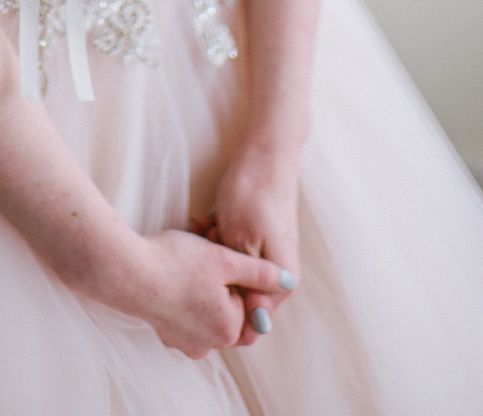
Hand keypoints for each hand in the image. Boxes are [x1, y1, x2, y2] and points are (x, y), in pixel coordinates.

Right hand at [102, 228, 288, 358]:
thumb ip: (260, 272)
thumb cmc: (176, 262)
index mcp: (228, 330)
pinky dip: (185, 295)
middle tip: (207, 253)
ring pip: (207, 309)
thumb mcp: (225, 259)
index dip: (238, 273)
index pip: (248, 300)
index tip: (222, 254)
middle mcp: (209, 344)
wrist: (125, 271)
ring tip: (188, 260)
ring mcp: (184, 341)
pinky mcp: (165, 332)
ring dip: (203, 286)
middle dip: (221, 279)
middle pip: (228, 307)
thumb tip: (289, 282)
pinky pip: (186, 313)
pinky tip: (173, 273)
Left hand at [194, 144, 300, 344]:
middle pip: (236, 292)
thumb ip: (248, 287)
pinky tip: (205, 221)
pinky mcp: (255, 238)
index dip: (223, 308)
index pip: (251, 321)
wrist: (265, 153)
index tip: (204, 284)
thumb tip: (257, 328)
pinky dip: (216, 238)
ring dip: (211, 253)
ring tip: (203, 228)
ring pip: (230, 269)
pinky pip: (231, 250)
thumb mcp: (242, 243)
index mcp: (280, 282)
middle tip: (203, 245)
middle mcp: (277, 273)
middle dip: (213, 273)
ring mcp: (266, 254)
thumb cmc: (252, 196)